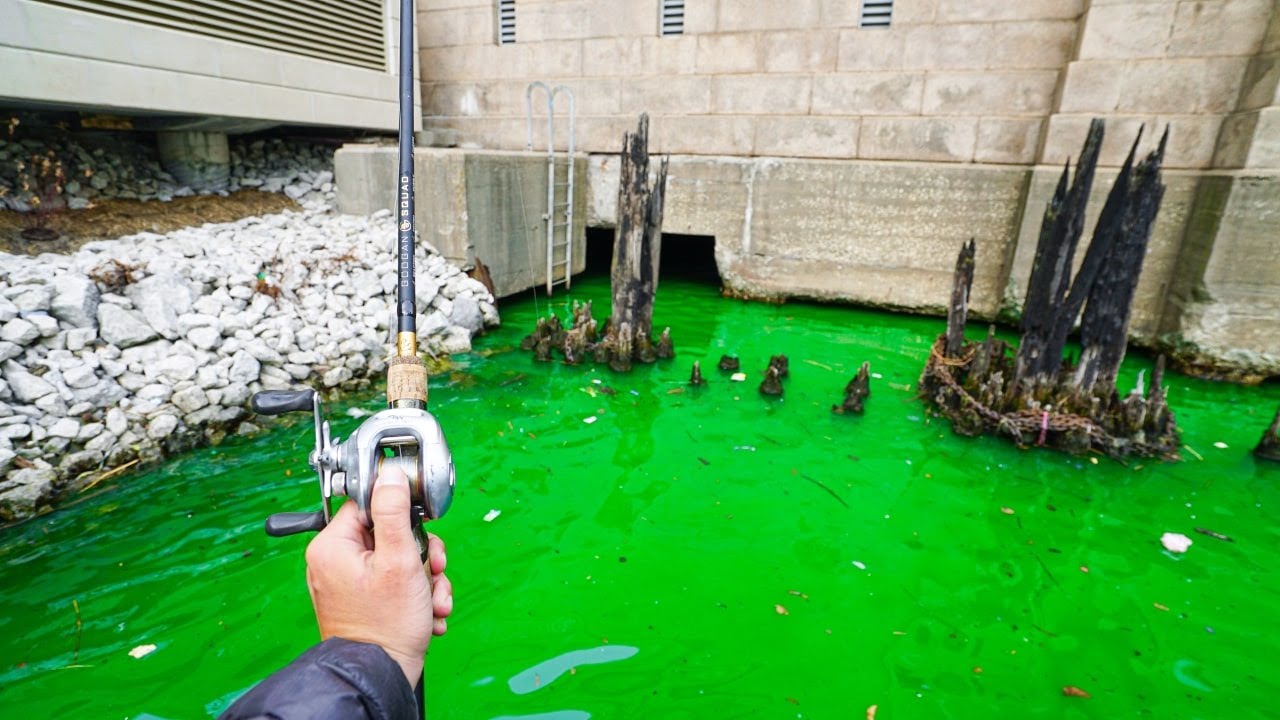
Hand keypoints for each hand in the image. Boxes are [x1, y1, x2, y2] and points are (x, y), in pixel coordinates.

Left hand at [304, 467, 452, 685]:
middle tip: (429, 572)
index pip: (370, 504)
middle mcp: (335, 562)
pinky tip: (426, 614)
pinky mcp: (363, 601)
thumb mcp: (399, 559)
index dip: (402, 516)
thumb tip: (390, 474)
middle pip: (390, 533)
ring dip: (425, 580)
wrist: (381, 675)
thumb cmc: (386, 625)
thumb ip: (395, 512)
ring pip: (399, 561)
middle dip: (421, 556)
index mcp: (332, 546)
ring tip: (431, 600)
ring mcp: (349, 584)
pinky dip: (417, 596)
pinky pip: (395, 584)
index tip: (417, 534)